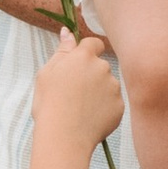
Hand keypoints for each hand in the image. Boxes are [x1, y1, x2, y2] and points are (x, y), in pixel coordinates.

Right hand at [34, 33, 124, 151]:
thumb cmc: (49, 104)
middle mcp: (103, 68)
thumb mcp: (47, 74)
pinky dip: (104, 109)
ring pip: (108, 85)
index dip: (87, 52)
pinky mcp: (120, 107)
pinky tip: (89, 118)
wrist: (64, 136)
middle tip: (73, 93)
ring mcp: (114, 88)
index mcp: (84, 57)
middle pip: (101, 65)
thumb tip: (67, 32)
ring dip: (98, 92)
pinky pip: (113, 103)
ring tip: (80, 109)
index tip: (78, 65)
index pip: (94, 43)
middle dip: (91, 75)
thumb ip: (62, 51)